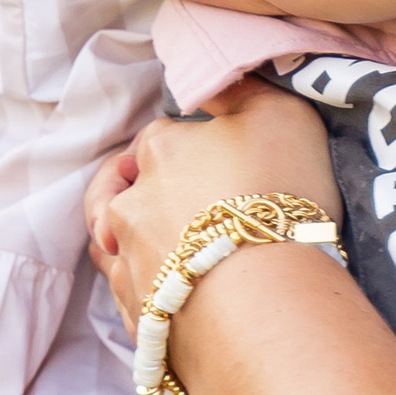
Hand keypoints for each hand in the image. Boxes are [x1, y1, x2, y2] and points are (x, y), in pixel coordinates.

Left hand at [85, 85, 342, 327]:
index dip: (187, 147)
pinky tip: (168, 292)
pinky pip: (128, 294)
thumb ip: (242, 89)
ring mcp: (127, 260)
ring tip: (166, 249)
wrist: (264, 300)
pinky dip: (143, 289)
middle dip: (148, 192)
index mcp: (160, 149)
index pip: (160, 136)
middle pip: (127, 187)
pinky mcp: (135, 312)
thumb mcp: (281, 114)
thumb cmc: (276, 195)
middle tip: (186, 206)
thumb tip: (213, 82)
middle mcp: (130, 202)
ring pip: (115, 242)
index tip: (216, 164)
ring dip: (133, 241)